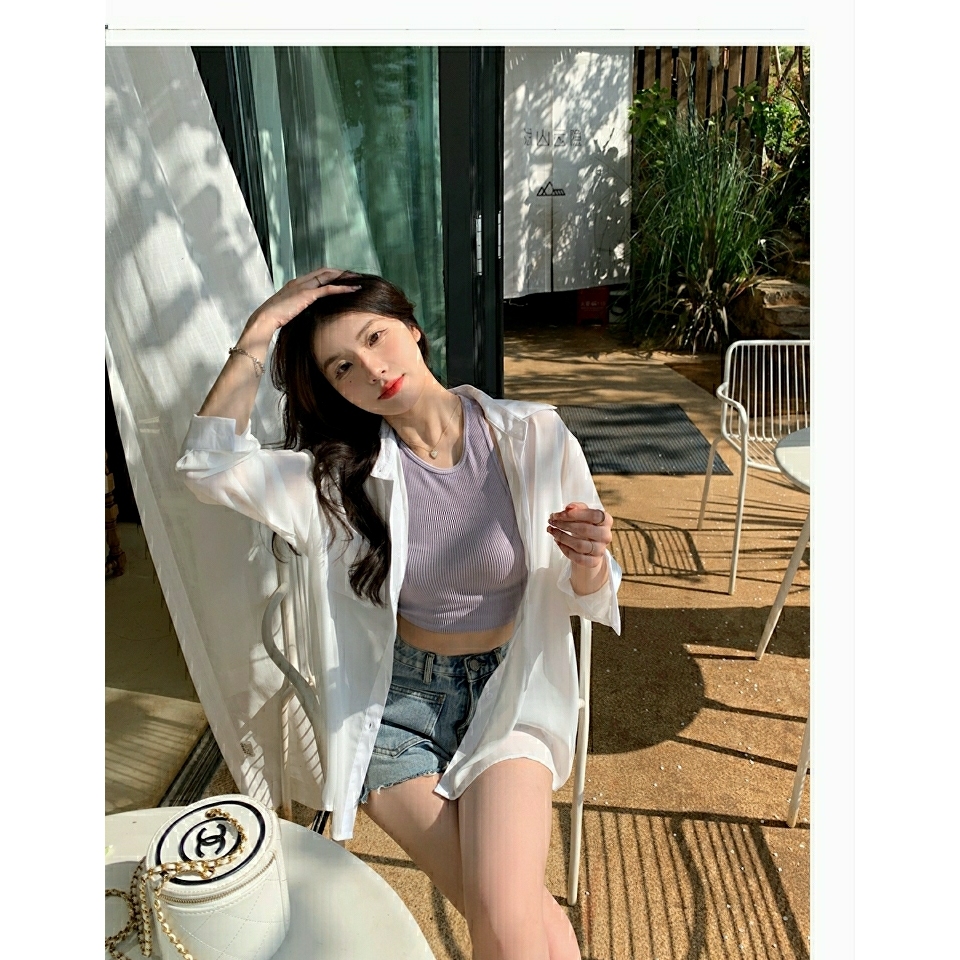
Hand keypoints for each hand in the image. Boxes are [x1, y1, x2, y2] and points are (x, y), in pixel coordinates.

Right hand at [240, 267, 361, 344]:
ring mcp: (303, 285)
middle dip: (341, 272)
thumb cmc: (274, 317)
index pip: (317, 274)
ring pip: (328, 276)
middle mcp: (300, 281)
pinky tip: (353, 290)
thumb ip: (298, 306)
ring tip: (358, 281)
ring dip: (344, 277)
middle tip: (355, 276)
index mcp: (296, 283)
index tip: (343, 278)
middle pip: (325, 271)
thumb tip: (305, 313)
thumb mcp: (289, 309)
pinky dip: (342, 288)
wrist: (265, 318)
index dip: (331, 274)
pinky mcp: (307, 294)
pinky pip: (328, 289)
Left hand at [547, 502, 612, 567]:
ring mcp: (600, 550)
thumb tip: (569, 508)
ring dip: (562, 537)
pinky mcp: (594, 561)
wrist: (591, 545)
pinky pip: (577, 558)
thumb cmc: (586, 525)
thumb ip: (577, 508)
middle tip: (552, 521)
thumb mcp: (583, 513)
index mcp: (606, 521)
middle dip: (564, 524)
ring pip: (579, 545)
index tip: (559, 514)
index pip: (594, 515)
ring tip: (552, 531)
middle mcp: (606, 535)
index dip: (575, 514)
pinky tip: (558, 542)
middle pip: (585, 530)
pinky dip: (565, 549)